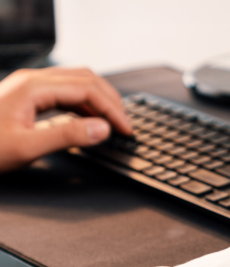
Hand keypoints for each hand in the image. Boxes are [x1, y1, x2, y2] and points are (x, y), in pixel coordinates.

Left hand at [0, 67, 131, 172]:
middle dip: (110, 100)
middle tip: (125, 123)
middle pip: (86, 79)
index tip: (126, 129)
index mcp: (35, 88)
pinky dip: (84, 105)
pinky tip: (89, 119)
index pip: (88, 89)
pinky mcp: (28, 97)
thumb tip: (102, 129)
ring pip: (77, 83)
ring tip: (112, 121)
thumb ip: (67, 136)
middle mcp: (34, 81)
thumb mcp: (26, 147)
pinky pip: (65, 93)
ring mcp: (30, 87)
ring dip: (99, 100)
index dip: (112, 109)